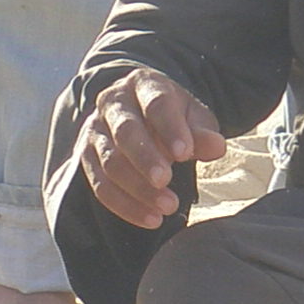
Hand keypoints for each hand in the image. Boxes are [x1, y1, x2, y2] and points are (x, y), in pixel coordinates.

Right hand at [73, 69, 226, 230]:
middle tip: (166, 181)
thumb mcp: (193, 119)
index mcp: (143, 84)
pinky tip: (151, 219)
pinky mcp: (86, 157)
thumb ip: (203, 132)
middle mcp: (113, 103)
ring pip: (110, 162)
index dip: (169, 129)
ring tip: (168, 207)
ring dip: (137, 188)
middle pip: (126, 131)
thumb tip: (216, 147)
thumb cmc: (173, 119)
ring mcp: (95, 130)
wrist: (140, 116)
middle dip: (145, 158)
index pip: (155, 104)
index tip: (184, 154)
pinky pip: (100, 185)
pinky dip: (125, 205)